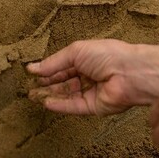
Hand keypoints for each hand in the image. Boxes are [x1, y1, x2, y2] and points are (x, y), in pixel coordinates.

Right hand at [26, 39, 158, 115]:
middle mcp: (89, 75)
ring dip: (50, 96)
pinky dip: (60, 105)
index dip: (48, 70)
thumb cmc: (108, 54)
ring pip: (67, 95)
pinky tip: (46, 103)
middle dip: (47, 85)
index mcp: (87, 58)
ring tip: (33, 96)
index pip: (63, 66)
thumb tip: (33, 67)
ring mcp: (92, 91)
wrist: (129, 72)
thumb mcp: (76, 51)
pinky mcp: (94, 106)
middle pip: (63, 82)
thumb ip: (54, 62)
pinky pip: (74, 107)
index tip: (32, 73)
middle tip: (30, 87)